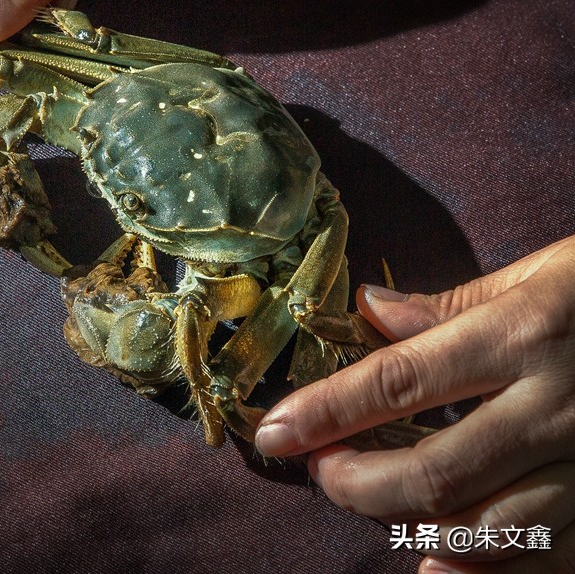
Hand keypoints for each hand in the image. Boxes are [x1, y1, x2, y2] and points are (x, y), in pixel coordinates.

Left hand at [253, 236, 574, 572]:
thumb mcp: (541, 274)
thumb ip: (451, 302)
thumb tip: (368, 313)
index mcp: (525, 334)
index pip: (399, 381)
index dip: (325, 410)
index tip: (272, 431)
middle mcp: (556, 408)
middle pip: (431, 473)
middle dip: (355, 484)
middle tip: (322, 470)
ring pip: (483, 531)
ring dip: (406, 528)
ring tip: (368, 503)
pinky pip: (542, 562)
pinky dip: (479, 573)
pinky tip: (436, 564)